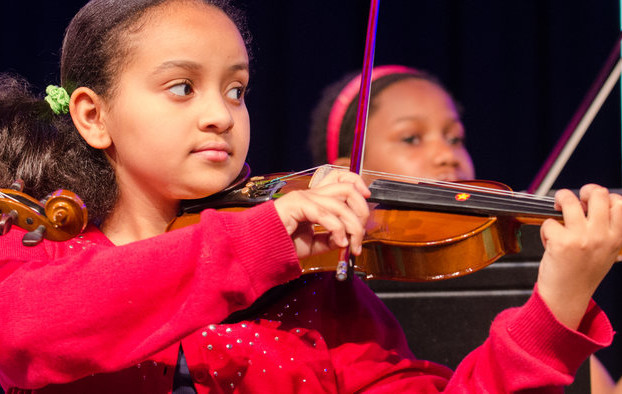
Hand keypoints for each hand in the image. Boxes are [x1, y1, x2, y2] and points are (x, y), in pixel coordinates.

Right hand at [273, 170, 370, 259]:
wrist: (259, 249)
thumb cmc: (281, 244)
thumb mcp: (314, 242)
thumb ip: (331, 237)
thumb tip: (349, 238)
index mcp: (314, 198)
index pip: (339, 178)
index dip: (357, 182)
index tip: (368, 198)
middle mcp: (310, 194)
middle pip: (347, 187)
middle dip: (361, 210)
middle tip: (361, 234)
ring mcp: (303, 198)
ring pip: (341, 203)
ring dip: (353, 227)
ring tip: (352, 246)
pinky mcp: (296, 205)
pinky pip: (326, 214)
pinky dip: (338, 230)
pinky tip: (339, 243)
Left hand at [537, 184, 621, 328]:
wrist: (567, 297)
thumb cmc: (582, 274)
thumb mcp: (606, 252)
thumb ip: (606, 230)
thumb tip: (594, 201)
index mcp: (616, 238)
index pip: (619, 203)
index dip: (605, 196)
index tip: (593, 200)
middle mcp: (602, 236)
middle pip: (597, 194)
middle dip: (583, 190)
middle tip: (574, 199)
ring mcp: (582, 237)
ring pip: (569, 200)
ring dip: (560, 199)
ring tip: (557, 207)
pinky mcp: (562, 241)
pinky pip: (549, 221)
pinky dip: (545, 229)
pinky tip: (549, 241)